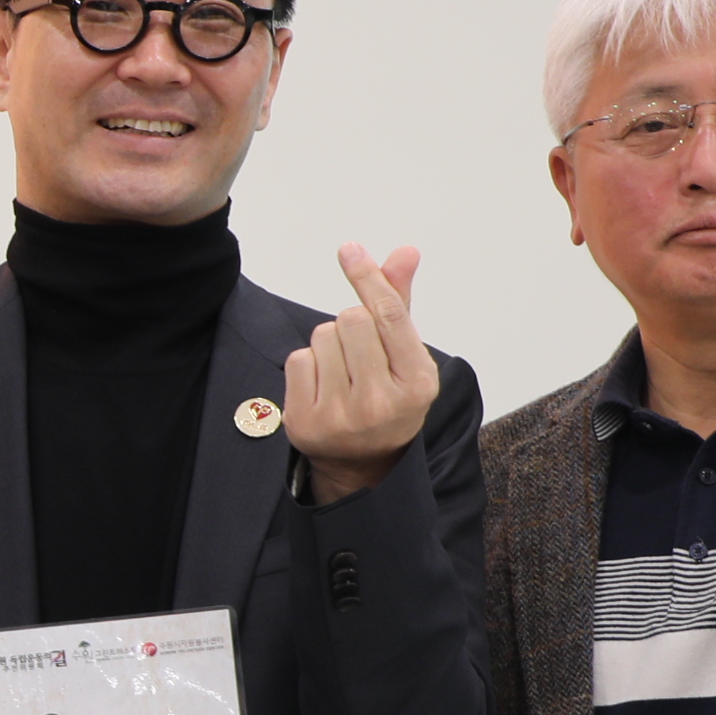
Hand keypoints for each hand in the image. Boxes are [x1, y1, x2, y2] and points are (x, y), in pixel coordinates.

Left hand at [280, 243, 430, 502]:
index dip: (369, 278)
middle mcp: (380, 402)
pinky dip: (308, 364)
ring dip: (329, 344)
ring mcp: (340, 415)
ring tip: (343, 373)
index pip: (389, 317)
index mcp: (417, 384)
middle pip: (352, 320)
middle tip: (360, 352)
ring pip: (322, 336)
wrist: (362, 463)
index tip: (350, 250)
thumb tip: (405, 251)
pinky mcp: (304, 422)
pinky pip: (298, 359)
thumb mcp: (407, 358)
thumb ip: (400, 304)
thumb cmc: (388, 398)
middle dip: (353, 323)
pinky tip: (322, 386)